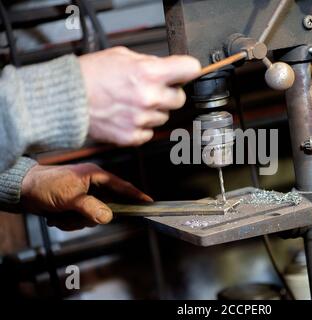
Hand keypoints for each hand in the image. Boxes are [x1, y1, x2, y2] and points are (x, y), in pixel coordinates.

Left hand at [20, 163, 151, 230]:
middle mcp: (92, 184)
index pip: (121, 185)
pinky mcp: (75, 204)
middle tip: (73, 215)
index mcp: (95, 175)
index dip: (135, 194)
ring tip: (61, 215)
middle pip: (106, 207)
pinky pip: (82, 219)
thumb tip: (109, 217)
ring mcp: (84, 195)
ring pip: (93, 216)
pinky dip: (69, 222)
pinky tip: (57, 217)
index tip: (149, 202)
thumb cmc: (46, 185)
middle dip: (89, 216)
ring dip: (76, 221)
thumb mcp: (71, 198)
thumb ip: (92, 208)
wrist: (22, 190)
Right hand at [79, 46, 200, 145]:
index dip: (188, 69)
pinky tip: (128, 117)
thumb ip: (149, 63)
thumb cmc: (90, 75)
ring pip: (165, 117)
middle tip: (151, 90)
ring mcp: (142, 119)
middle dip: (169, 93)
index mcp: (149, 73)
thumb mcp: (122, 56)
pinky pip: (150, 132)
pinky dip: (142, 126)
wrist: (66, 99)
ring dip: (154, 111)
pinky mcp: (132, 137)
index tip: (185, 72)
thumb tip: (167, 68)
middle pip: (180, 98)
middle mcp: (149, 97)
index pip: (190, 69)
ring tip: (132, 103)